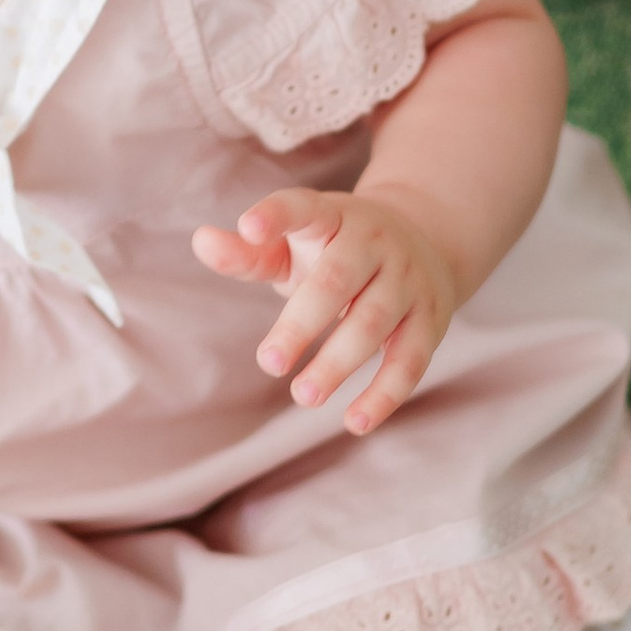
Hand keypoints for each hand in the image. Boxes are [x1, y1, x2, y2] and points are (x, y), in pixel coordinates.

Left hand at [191, 186, 460, 437]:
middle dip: (302, 323)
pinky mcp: (430, 320)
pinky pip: (410, 360)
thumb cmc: (336, 251)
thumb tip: (201, 240)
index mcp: (333, 216)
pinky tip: (355, 422)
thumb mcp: (295, 246)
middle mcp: (374, 242)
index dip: (276, 215)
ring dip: (338, 363)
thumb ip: (249, 253)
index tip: (248, 227)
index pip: (302, 207)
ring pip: (374, 323)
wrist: (427, 241)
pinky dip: (384, 394)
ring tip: (303, 396)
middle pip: (337, 280)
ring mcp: (407, 279)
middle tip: (269, 364)